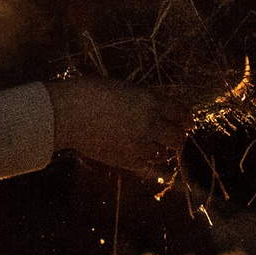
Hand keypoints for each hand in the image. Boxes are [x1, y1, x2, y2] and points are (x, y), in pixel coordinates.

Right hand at [44, 77, 190, 180]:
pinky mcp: (127, 160)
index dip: (186, 119)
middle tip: (176, 137)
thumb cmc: (89, 94)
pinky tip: (143, 155)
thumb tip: (155, 110)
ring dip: (164, 150)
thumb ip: (142, 101)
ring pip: (165, 152)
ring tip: (160, 148)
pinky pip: (147, 164)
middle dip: (178, 137)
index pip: (181, 112)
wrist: (68, 113)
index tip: (187, 122)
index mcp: (150, 101)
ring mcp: (139, 144)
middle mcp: (150, 123)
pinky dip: (148, 160)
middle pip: (177, 136)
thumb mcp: (123, 90)